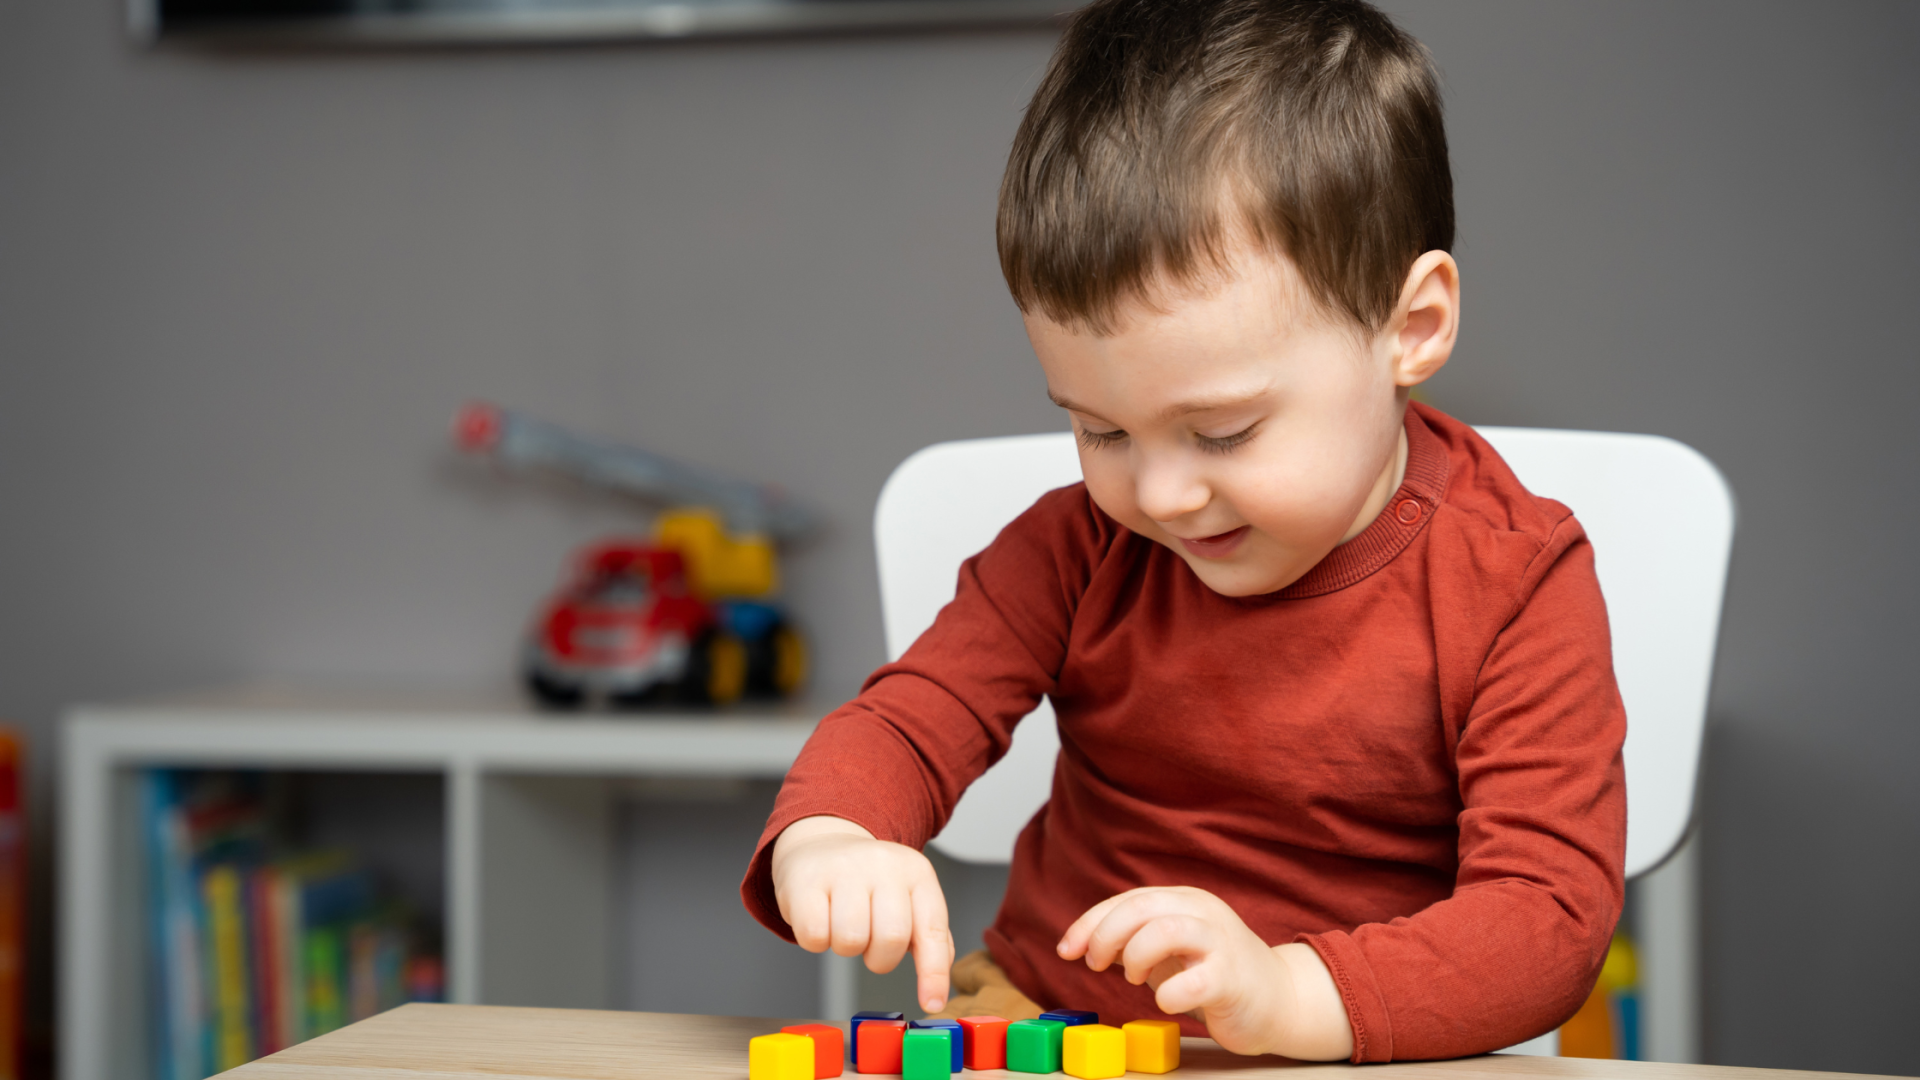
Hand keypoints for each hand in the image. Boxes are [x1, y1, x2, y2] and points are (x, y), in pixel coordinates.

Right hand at [771, 815, 954, 1012]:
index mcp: (917, 873)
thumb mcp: (909, 898)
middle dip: (880, 958)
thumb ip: (929, 938)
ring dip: (846, 948)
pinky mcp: (806, 881)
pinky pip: (814, 936)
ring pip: (851, 940)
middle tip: (870, 944)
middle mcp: (884, 866)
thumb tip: (936, 989)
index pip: (932, 930)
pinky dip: (816, 941)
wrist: (823, 844)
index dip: (933, 973)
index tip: (932, 1003)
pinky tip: (821, 919)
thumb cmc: (870, 882)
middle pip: (890, 939)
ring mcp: (844, 869)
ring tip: (844, 925)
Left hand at [1056, 886, 1352, 1060]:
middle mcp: (1203, 913)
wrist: (1279, 1000)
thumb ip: (1133, 939)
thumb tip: (1083, 941)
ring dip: (1136, 955)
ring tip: (1135, 979)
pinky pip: (1194, 981)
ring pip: (1166, 929)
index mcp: (1184, 900)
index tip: (1067, 949)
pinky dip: (1169, 994)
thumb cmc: (1216, 973)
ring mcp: (1220, 944)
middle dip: (1105, 935)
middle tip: (1096, 965)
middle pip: (1141, 906)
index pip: (1127, 899)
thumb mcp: (1170, 948)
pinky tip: (1166, 1001)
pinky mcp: (1233, 979)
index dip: (1090, 922)